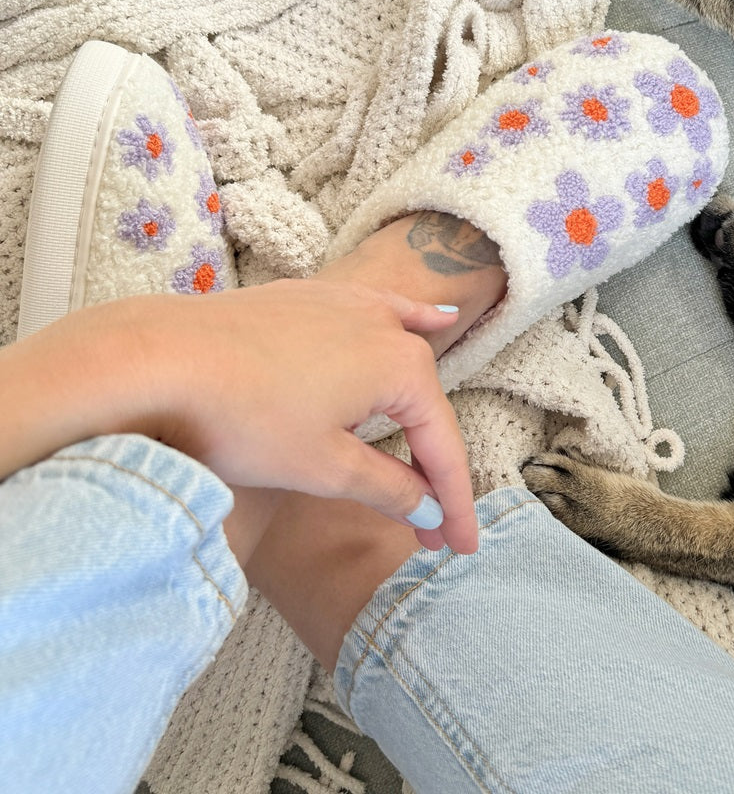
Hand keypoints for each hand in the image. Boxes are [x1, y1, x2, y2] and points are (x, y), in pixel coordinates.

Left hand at [0, 281, 478, 554]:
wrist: (160, 359)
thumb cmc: (245, 417)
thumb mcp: (324, 467)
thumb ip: (389, 487)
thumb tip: (430, 509)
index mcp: (402, 369)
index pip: (443, 447)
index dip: (456, 503)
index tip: (461, 547)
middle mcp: (386, 328)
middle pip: (423, 407)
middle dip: (429, 466)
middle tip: (429, 523)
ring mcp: (348, 304)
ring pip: (404, 359)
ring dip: (418, 411)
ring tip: (434, 455)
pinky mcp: (312, 298)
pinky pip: (377, 310)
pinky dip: (408, 319)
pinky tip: (436, 316)